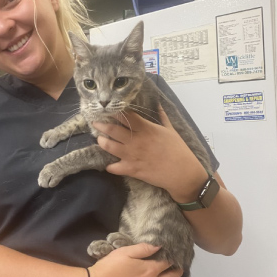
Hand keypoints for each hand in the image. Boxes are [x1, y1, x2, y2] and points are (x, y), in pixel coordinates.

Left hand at [92, 105, 207, 202]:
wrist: (181, 172)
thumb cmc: (178, 149)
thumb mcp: (171, 130)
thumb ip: (162, 116)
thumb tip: (158, 104)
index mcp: (145, 128)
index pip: (126, 116)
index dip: (115, 112)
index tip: (109, 109)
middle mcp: (135, 140)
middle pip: (112, 129)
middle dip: (101, 124)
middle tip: (95, 122)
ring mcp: (132, 155)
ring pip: (109, 146)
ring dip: (102, 142)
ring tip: (100, 139)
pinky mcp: (131, 169)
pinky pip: (114, 167)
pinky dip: (110, 166)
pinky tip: (109, 164)